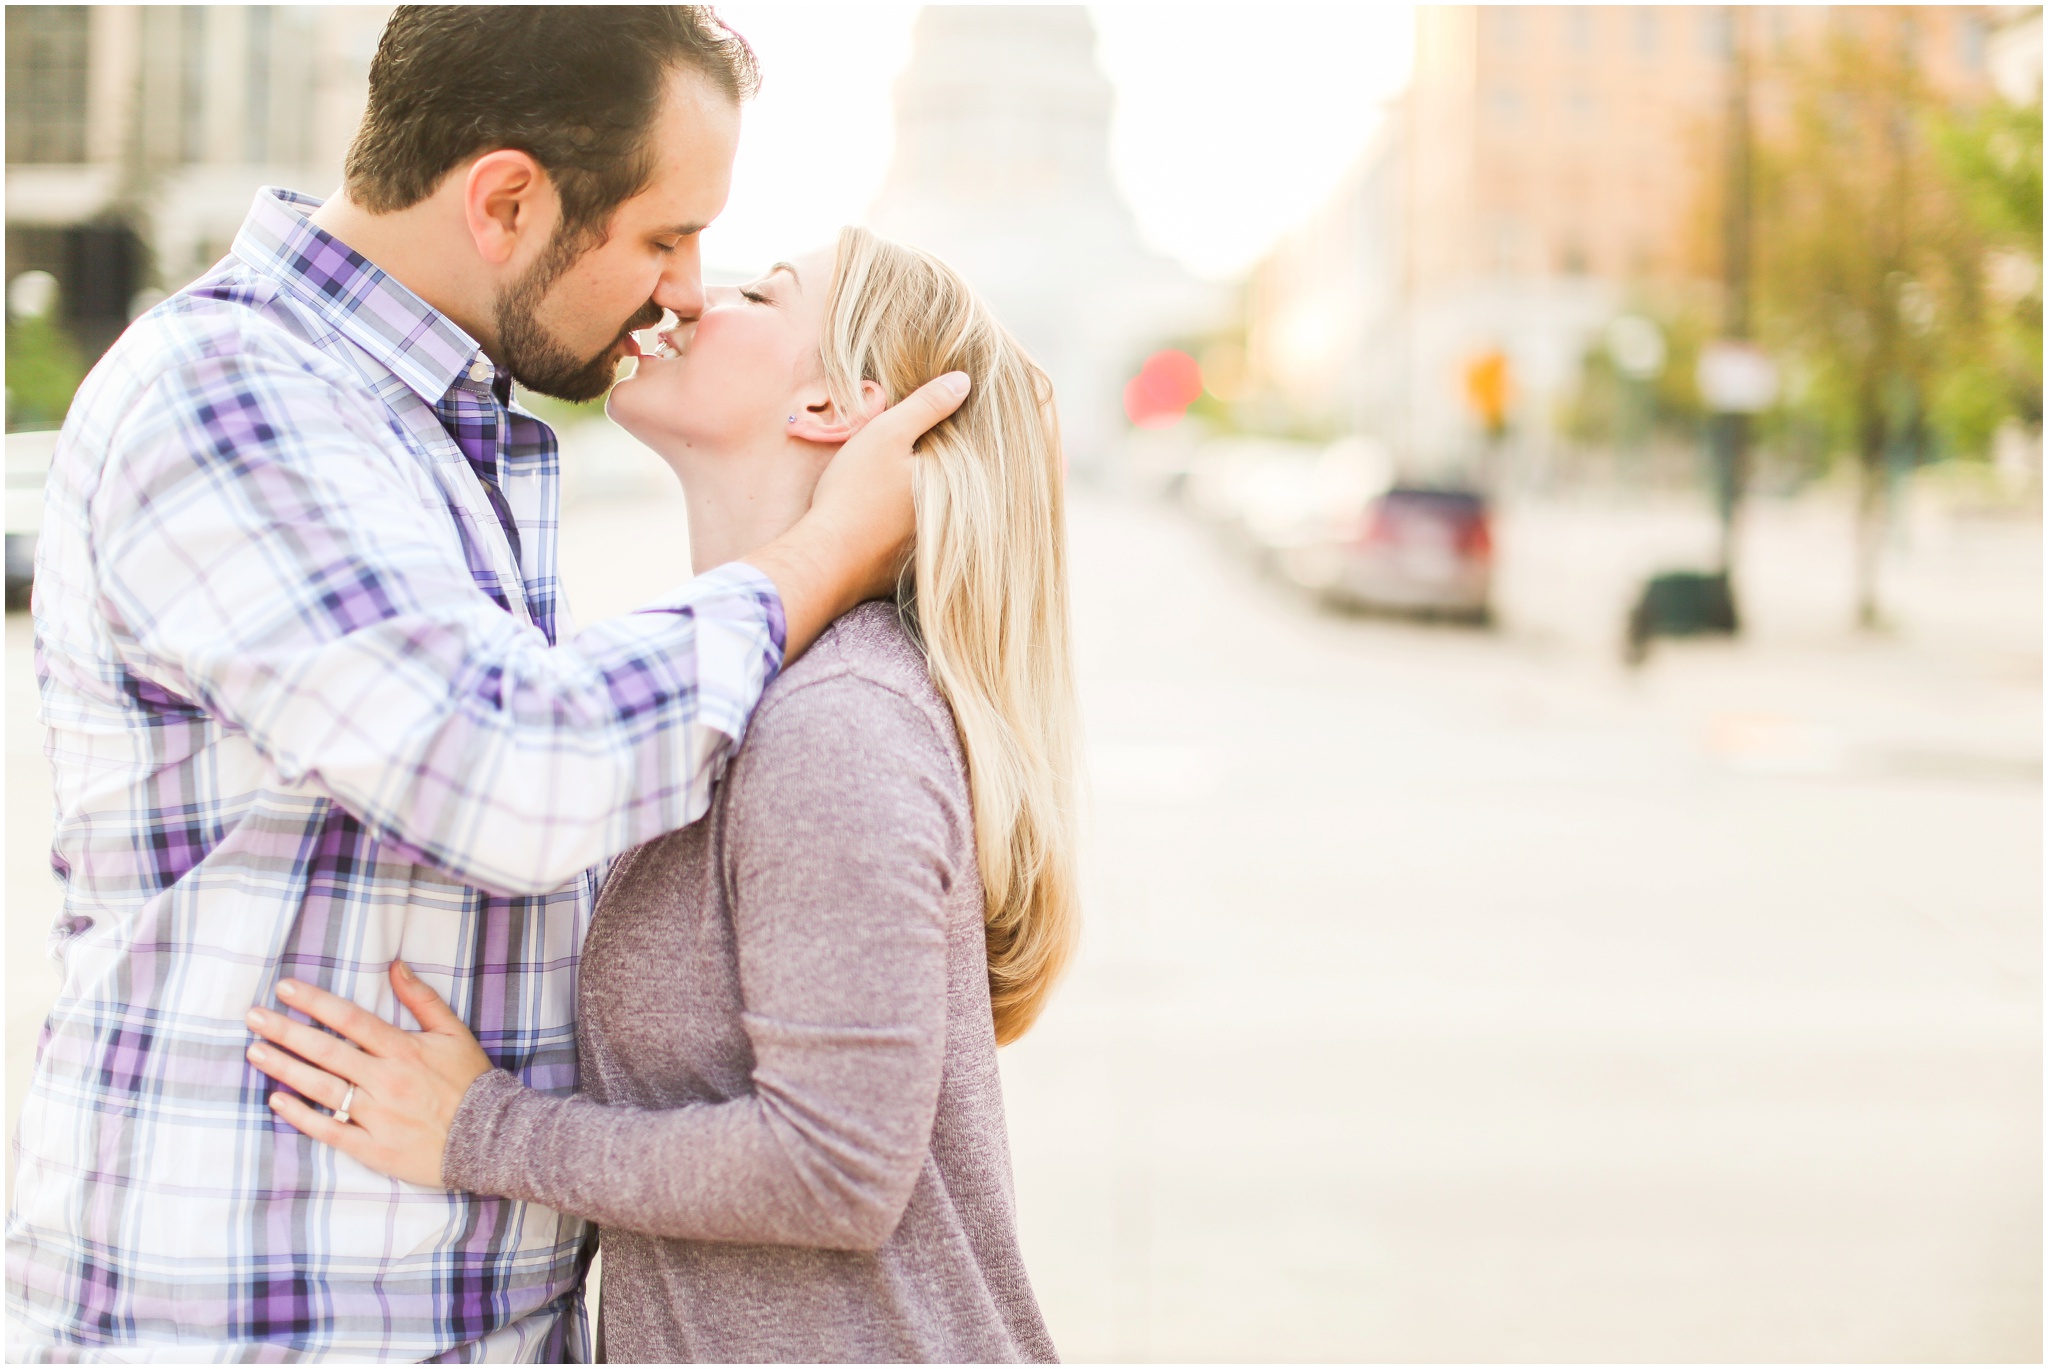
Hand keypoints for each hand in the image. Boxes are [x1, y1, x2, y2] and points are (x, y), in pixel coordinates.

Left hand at [244, 961, 492, 1189]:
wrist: (491, 1139)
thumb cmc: (470, 1082)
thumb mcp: (455, 1033)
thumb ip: (422, 999)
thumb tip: (395, 965)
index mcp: (404, 1050)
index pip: (351, 1019)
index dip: (315, 1002)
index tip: (284, 988)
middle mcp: (385, 1080)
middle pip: (326, 1051)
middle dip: (286, 1031)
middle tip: (253, 1017)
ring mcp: (377, 1116)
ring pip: (321, 1088)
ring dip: (284, 1068)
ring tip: (255, 1051)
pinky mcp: (373, 1148)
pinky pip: (329, 1131)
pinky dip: (300, 1116)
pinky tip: (276, 1100)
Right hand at [746, 370, 969, 658]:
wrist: (825, 558)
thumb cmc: (855, 493)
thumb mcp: (887, 436)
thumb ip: (926, 406)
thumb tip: (964, 381)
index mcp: (954, 486)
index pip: (970, 456)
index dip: (958, 437)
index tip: (951, 422)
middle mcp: (953, 522)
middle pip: (956, 487)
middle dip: (945, 470)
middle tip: (930, 451)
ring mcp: (931, 548)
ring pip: (938, 513)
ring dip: (928, 500)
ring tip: (904, 480)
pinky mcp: (907, 566)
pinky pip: (915, 538)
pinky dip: (906, 525)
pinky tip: (887, 515)